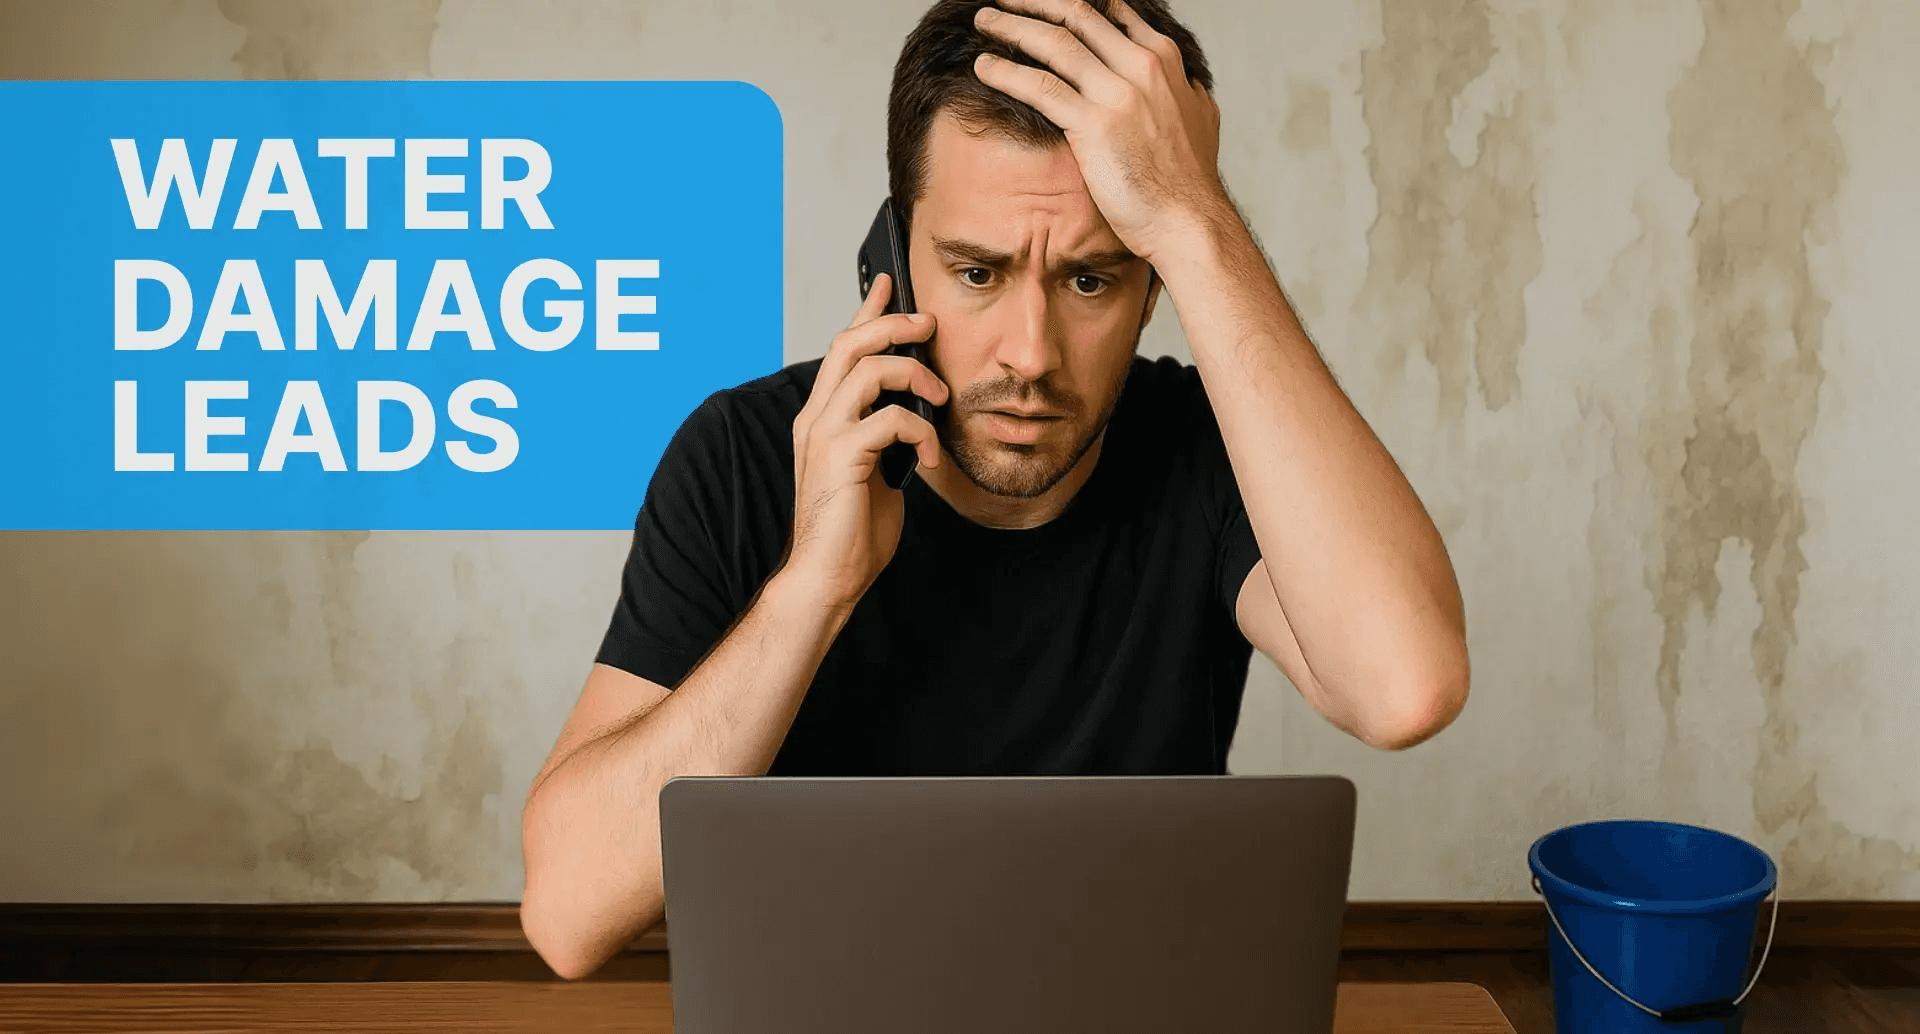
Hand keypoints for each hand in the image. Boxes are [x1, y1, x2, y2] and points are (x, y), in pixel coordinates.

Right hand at [785, 274, 949, 610]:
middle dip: (893, 323)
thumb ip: (885, 439)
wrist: (827, 577)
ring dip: (914, 374)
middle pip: (850, 343)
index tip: (889, 284)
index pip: (842, 349)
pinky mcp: (841, 457)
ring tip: (940, 397)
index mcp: (823, 418)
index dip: (866, 312)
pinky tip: (932, 461)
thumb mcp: (876, 472)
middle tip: (929, 323)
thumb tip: (915, 420)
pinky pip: (890, 420)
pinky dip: (921, 433)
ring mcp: (824, 435)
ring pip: (868, 369)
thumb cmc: (852, 533)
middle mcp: (816, 418)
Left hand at [971, 0, 1225, 263]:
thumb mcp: (1201, 118)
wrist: (1188, 220)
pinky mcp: (1094, 124)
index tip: (1044, 3)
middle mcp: (1141, 66)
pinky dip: (1007, 72)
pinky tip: (985, 67)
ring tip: (984, 21)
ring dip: (1012, 26)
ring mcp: (1117, 93)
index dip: (1071, 4)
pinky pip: (1040, 87)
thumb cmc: (1189, 181)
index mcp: (1162, 59)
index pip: (1111, 12)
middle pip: (1077, 15)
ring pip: (1055, 43)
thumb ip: (1187, 92)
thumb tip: (1189, 85)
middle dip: (1034, 2)